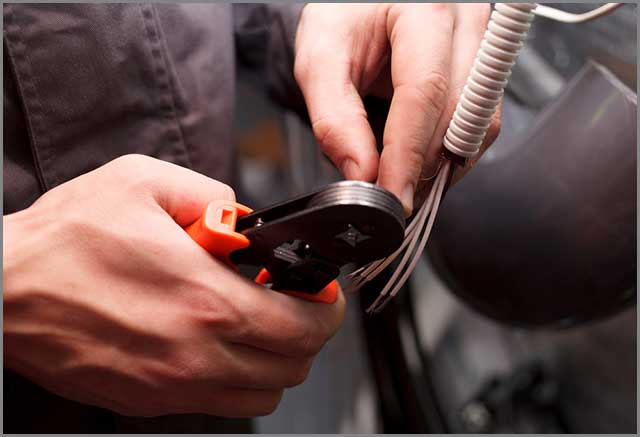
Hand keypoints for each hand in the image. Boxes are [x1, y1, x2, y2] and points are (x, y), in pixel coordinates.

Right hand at [3, 154, 344, 416]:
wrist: (3, 290)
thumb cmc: (65, 239)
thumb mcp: (144, 182)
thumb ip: (210, 194)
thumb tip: (240, 215)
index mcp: (205, 297)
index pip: (303, 325)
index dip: (327, 310)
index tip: (321, 293)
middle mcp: (195, 352)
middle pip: (292, 366)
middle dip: (309, 334)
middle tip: (295, 304)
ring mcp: (172, 384)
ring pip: (263, 394)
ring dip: (276, 360)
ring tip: (260, 324)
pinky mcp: (148, 400)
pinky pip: (220, 404)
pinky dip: (238, 378)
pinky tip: (219, 342)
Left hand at [294, 3, 499, 213]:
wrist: (359, 5)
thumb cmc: (341, 20)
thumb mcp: (320, 61)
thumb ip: (335, 119)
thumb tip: (363, 173)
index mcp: (423, 8)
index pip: (424, 92)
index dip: (408, 153)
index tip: (394, 194)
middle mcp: (464, 21)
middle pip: (458, 113)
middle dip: (425, 166)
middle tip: (393, 197)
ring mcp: (480, 45)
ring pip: (477, 125)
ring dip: (442, 165)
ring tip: (404, 183)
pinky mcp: (482, 71)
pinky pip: (477, 124)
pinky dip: (448, 152)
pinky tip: (420, 164)